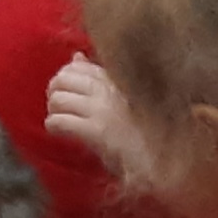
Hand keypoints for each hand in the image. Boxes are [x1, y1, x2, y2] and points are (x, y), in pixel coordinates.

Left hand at [47, 55, 146, 177]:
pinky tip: (57, 132)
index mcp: (118, 82)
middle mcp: (108, 92)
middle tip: (58, 105)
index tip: (67, 89)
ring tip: (58, 119)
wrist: (163, 162)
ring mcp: (102, 110)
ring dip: (54, 109)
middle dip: (55, 90)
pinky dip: (54, 126)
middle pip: (63, 78)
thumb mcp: (123, 98)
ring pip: (59, 98)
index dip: (66, 76)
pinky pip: (61, 121)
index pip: (79, 66)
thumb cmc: (146, 132)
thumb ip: (99, 77)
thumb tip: (76, 56)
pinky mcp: (97, 131)